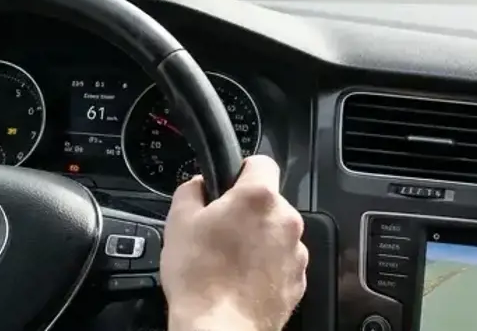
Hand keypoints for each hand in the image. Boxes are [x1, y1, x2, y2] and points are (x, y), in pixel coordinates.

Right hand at [160, 155, 307, 330]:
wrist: (220, 327)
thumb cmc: (200, 279)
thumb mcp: (178, 221)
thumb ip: (191, 190)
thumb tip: (198, 186)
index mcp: (259, 198)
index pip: (261, 162)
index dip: (241, 171)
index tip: (229, 184)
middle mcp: (286, 221)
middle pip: (269, 202)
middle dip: (247, 211)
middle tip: (219, 230)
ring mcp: (296, 252)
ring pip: (276, 233)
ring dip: (258, 240)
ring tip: (228, 260)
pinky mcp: (298, 280)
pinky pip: (282, 261)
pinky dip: (266, 266)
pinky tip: (241, 279)